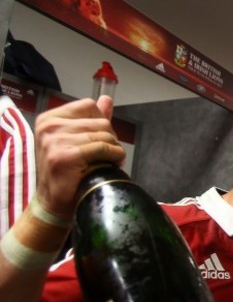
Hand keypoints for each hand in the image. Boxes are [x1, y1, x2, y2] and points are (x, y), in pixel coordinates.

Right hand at [34, 96, 125, 219]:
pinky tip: (113, 164)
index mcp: (49, 118)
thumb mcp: (76, 140)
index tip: (101, 139)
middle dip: (111, 138)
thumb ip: (91, 119)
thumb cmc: (67, 172)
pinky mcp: (65, 156)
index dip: (102, 122)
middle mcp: (49, 126)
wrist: (54, 203)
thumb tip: (106, 99)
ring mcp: (55, 140)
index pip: (88, 105)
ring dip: (114, 149)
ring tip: (110, 160)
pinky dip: (115, 155)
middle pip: (100, 121)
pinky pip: (103, 147)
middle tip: (108, 154)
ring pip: (104, 134)